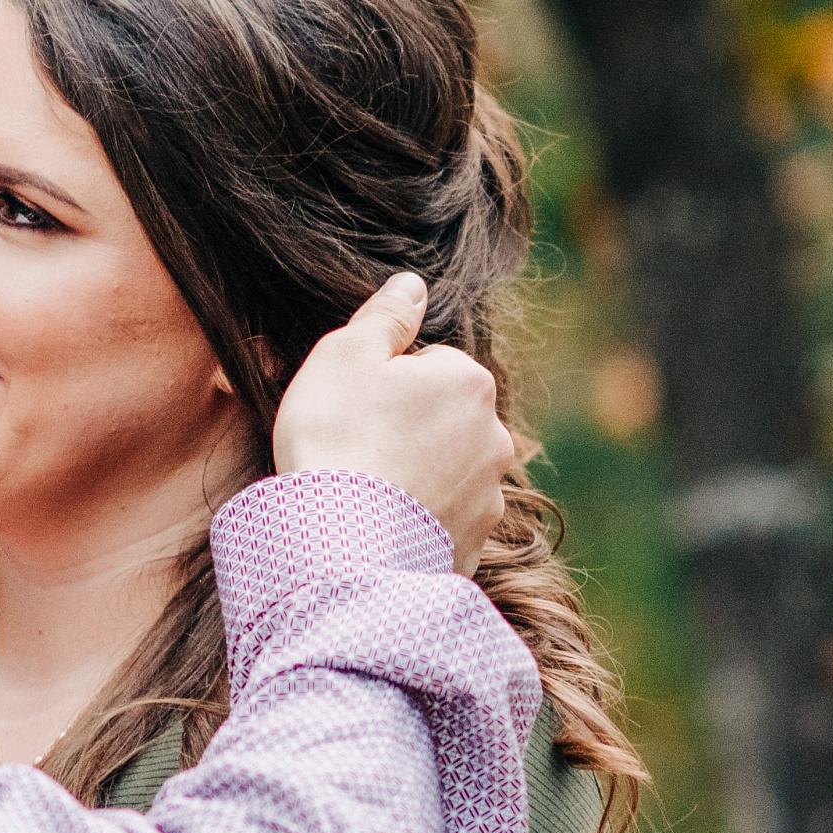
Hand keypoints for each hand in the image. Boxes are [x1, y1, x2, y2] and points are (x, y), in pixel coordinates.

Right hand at [270, 273, 516, 575]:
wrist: (342, 547)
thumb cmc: (337, 441)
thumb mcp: (345, 356)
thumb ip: (384, 316)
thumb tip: (413, 285)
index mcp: (470, 381)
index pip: (428, 366)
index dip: (384, 384)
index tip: (354, 410)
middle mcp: (495, 437)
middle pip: (442, 419)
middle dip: (408, 429)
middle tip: (357, 450)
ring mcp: (489, 496)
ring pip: (447, 471)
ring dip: (416, 477)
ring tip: (367, 495)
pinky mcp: (475, 544)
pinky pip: (443, 521)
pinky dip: (418, 522)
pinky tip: (381, 529)